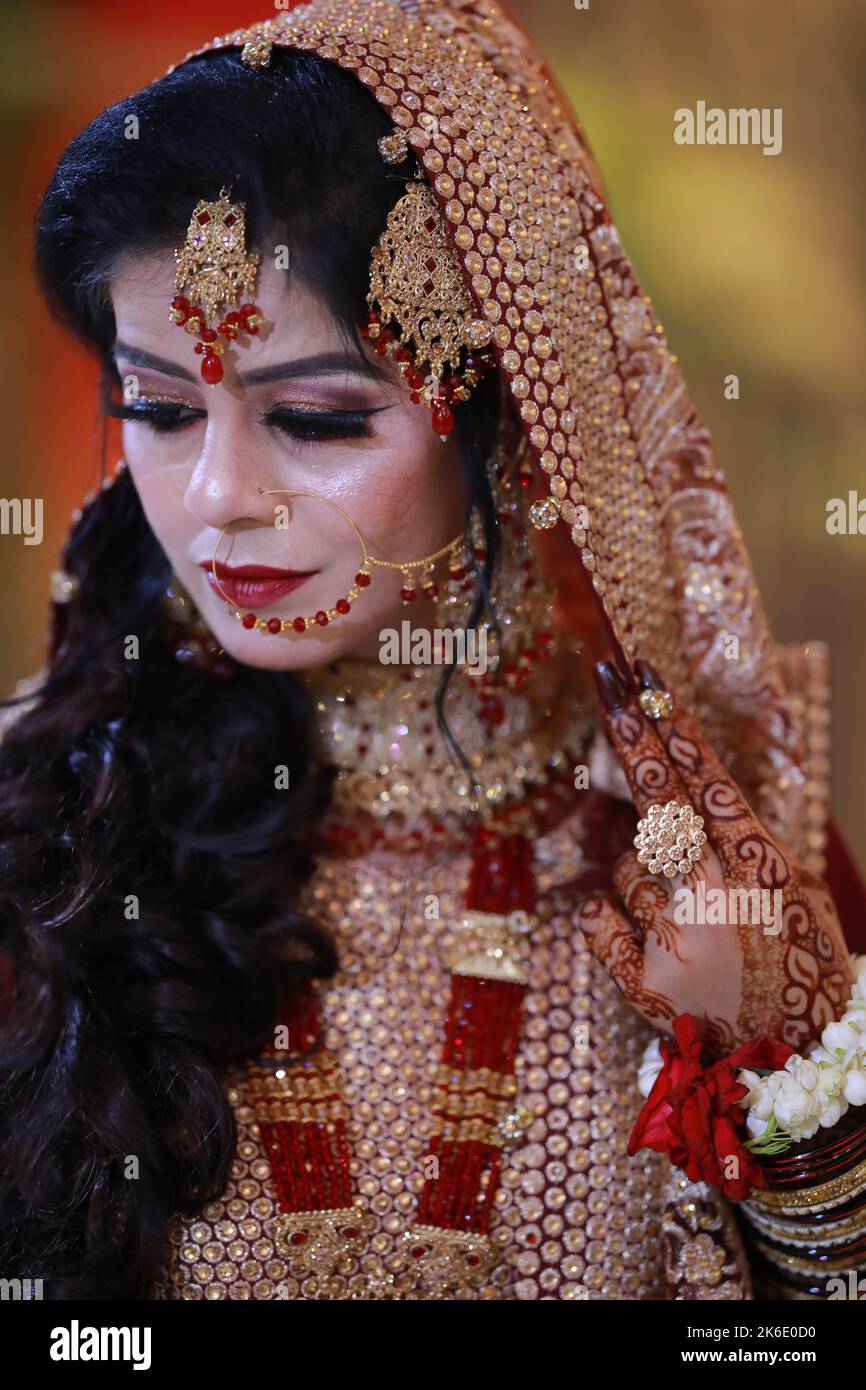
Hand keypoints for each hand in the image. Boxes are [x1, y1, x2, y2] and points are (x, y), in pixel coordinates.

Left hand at [577, 659, 852, 1055]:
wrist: (795, 1062)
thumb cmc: (799, 964)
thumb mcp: (798, 891)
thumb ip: (750, 839)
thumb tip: (696, 783)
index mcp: (763, 872)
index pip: (708, 782)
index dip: (674, 727)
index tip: (646, 680)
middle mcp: (717, 900)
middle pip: (659, 800)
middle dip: (631, 736)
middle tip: (607, 684)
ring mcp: (676, 942)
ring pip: (625, 866)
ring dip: (643, 876)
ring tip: (686, 915)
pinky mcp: (642, 983)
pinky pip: (596, 920)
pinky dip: (607, 917)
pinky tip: (640, 931)